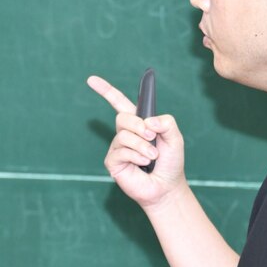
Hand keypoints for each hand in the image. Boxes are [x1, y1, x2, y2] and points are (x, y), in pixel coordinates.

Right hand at [86, 75, 187, 210]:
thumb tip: (149, 121)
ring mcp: (118, 148)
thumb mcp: (175, 138)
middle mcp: (125, 134)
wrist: (167, 187)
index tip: (91, 79)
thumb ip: (167, 123)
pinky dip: (136, 156)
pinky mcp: (113, 162)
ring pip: (124, 136)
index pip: (119, 103)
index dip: (105, 90)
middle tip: (152, 137)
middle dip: (139, 126)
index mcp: (138, 124)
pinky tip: (144, 164)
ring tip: (152, 156)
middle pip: (122, 118)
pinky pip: (121, 151)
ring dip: (142, 146)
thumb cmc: (170, 163)